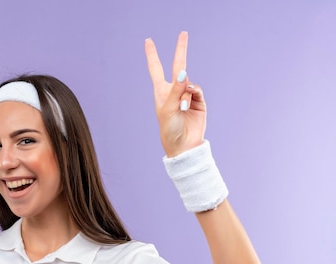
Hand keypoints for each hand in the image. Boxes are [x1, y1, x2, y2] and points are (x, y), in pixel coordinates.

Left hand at [145, 31, 205, 156]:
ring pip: (189, 82)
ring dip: (186, 93)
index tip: (148, 41)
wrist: (184, 146)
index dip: (152, 55)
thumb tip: (183, 72)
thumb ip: (176, 90)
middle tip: (184, 33)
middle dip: (180, 50)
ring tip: (182, 109)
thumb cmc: (170, 129)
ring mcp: (187, 95)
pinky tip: (189, 104)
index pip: (156, 69)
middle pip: (178, 65)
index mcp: (161, 92)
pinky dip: (194, 94)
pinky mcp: (199, 101)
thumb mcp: (168, 109)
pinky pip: (197, 89)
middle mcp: (174, 91)